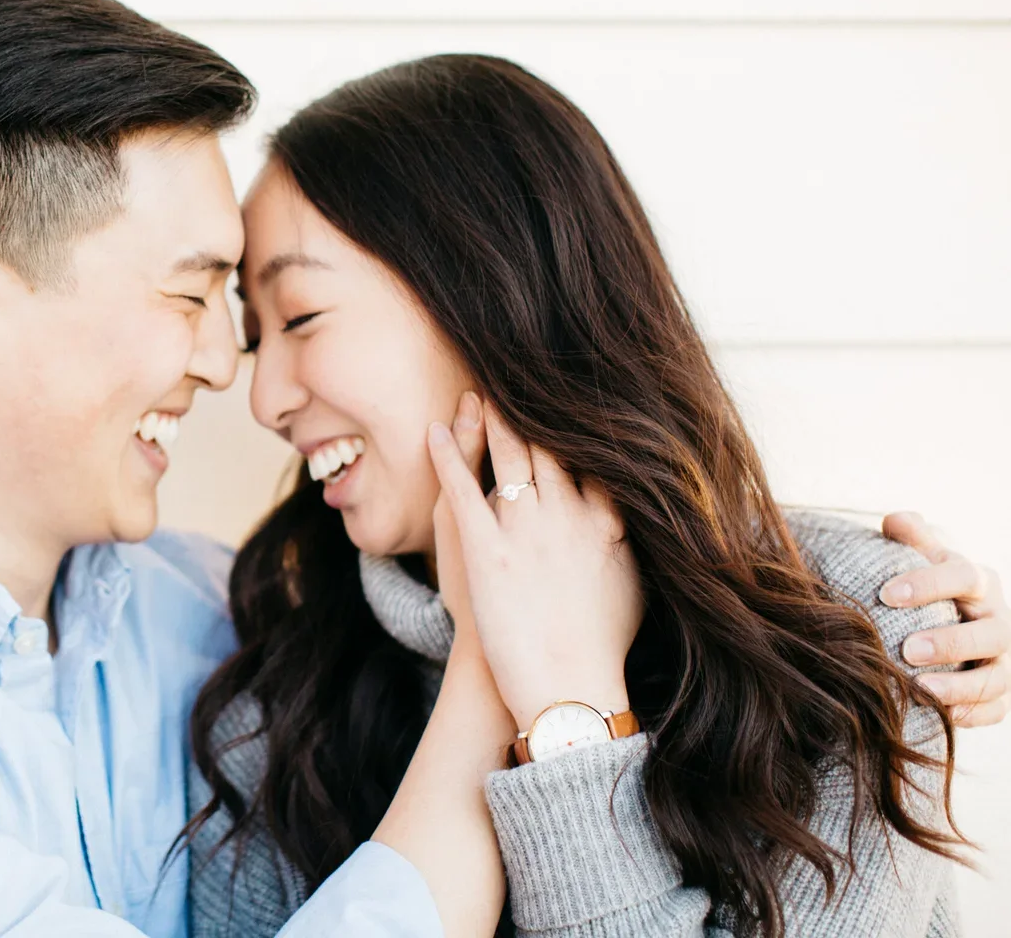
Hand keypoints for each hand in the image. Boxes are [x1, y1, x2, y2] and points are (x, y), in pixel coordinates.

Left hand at [428, 399, 643, 729]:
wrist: (570, 690)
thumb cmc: (603, 648)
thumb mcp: (631, 588)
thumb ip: (626, 545)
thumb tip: (631, 522)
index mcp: (605, 522)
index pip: (592, 457)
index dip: (578, 425)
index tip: (568, 397)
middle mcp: (567, 516)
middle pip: (548, 447)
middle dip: (531, 409)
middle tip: (514, 375)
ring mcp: (525, 531)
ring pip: (507, 458)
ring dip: (491, 420)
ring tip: (478, 390)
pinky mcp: (486, 551)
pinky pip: (463, 490)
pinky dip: (447, 456)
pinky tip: (434, 429)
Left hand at [879, 512, 1008, 726]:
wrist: (953, 617)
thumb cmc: (928, 584)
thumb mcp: (921, 555)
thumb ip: (909, 535)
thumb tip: (896, 519)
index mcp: (978, 581)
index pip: (963, 576)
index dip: (928, 583)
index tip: (886, 594)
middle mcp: (1000, 620)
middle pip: (989, 633)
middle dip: (951, 643)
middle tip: (906, 649)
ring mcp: (1006, 659)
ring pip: (996, 678)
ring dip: (961, 686)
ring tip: (920, 688)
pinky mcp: (1002, 693)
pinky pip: (997, 709)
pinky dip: (973, 714)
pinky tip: (943, 716)